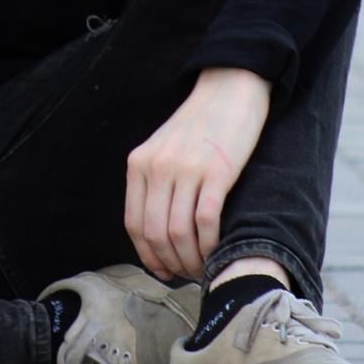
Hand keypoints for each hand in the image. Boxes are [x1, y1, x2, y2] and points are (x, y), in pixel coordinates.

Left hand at [124, 67, 271, 279]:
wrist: (229, 89)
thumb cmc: (199, 125)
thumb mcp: (163, 149)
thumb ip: (154, 183)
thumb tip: (157, 236)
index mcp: (139, 164)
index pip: (134, 224)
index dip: (147, 255)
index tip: (162, 270)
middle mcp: (157, 167)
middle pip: (155, 233)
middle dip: (170, 263)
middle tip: (186, 274)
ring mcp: (186, 169)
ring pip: (178, 232)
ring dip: (190, 259)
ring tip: (202, 267)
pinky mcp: (217, 172)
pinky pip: (206, 221)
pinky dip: (210, 245)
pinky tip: (216, 251)